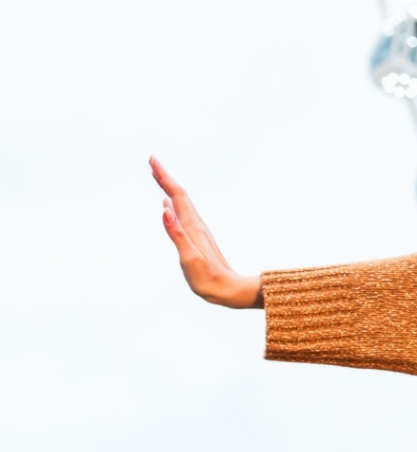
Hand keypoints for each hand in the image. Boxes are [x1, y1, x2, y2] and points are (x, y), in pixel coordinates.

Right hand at [152, 156, 263, 307]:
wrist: (228, 290)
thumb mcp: (189, 258)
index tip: (153, 161)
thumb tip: (164, 210)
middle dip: (165, 177)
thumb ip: (177, 234)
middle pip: (179, 195)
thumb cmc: (207, 278)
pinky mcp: (197, 239)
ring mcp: (197, 231)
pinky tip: (168, 206)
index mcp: (192, 227)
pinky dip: (173, 205)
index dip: (165, 177)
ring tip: (158, 177)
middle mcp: (196, 225)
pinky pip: (182, 215)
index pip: (177, 195)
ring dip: (169, 188)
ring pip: (181, 204)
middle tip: (152, 161)